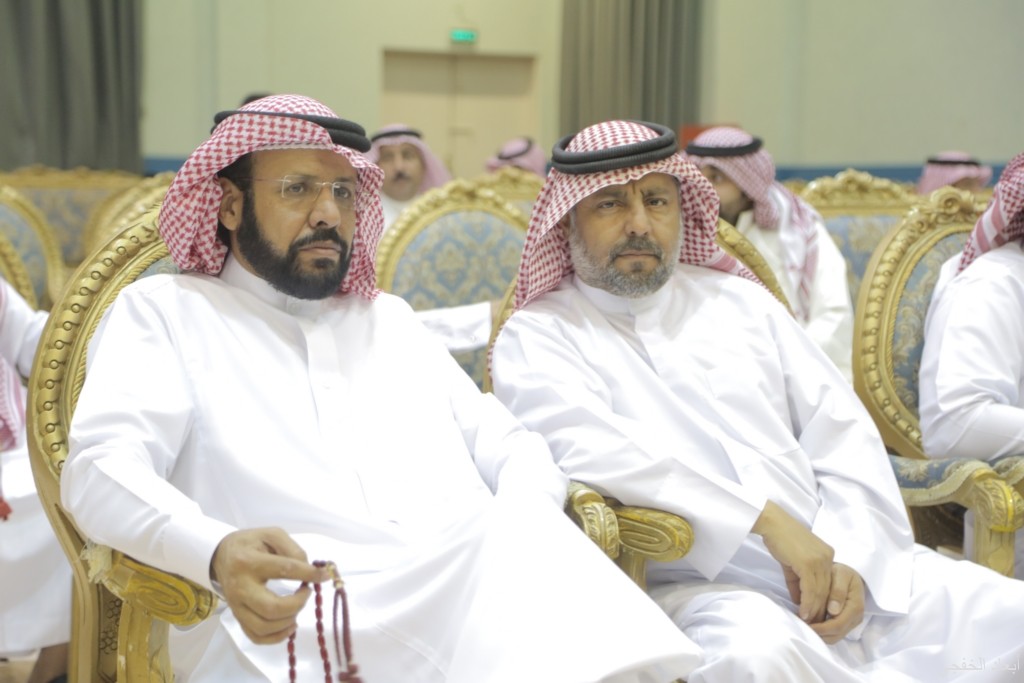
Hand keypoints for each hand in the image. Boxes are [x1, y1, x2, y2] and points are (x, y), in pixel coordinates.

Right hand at [210, 527, 327, 643]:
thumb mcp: (271, 534)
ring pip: (264, 627)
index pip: (285, 570)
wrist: (222, 555)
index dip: (309, 574)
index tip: (325, 575)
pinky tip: (290, 624)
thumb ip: (292, 549)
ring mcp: (237, 606)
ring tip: (298, 606)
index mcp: (249, 561)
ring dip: (289, 621)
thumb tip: (309, 570)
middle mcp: (240, 587)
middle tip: (306, 592)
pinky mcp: (237, 616)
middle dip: (297, 604)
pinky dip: (277, 637)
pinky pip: (256, 636)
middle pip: (271, 608)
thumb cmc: (251, 543)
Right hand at [752, 500, 834, 623]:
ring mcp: (819, 560)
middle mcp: (828, 557)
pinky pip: (811, 589)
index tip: (816, 615)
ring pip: (820, 592)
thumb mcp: (793, 562)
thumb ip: (798, 581)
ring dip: (813, 610)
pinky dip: (807, 603)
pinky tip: (803, 613)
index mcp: (827, 555)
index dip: (823, 602)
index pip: (828, 584)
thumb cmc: (779, 538)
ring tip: (807, 622)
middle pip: (826, 590)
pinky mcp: (808, 563)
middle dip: (820, 609)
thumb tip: (800, 601)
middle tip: (813, 625)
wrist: (771, 522)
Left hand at [809, 563, 864, 643]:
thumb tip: (833, 611)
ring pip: (834, 637)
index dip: (821, 628)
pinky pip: (833, 633)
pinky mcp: (845, 623)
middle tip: (801, 626)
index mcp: (855, 607)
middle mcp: (855, 618)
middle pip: (836, 635)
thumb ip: (838, 591)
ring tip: (804, 625)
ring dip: (819, 634)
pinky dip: (822, 632)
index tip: (806, 624)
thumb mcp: (841, 575)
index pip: (838, 625)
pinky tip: (811, 623)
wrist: (847, 575)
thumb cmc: (842, 573)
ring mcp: (851, 622)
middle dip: (818, 633)